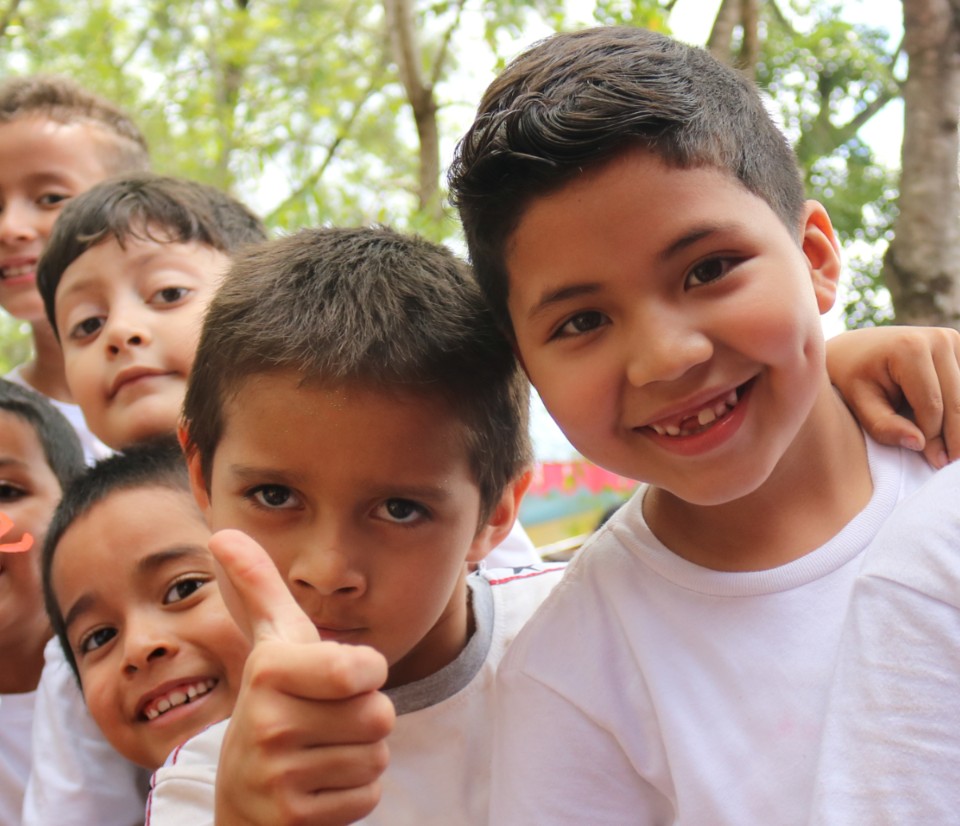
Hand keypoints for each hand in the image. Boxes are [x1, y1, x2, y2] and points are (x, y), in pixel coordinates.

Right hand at [210, 529, 393, 825]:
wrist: (242, 797)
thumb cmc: (275, 704)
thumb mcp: (270, 643)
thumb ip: (257, 586)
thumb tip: (222, 532)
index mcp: (269, 669)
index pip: (364, 668)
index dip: (366, 673)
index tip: (340, 677)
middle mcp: (267, 722)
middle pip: (378, 714)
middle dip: (364, 717)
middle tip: (326, 720)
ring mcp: (277, 776)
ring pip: (375, 755)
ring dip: (359, 756)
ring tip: (319, 752)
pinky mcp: (292, 819)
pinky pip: (366, 795)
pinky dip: (352, 793)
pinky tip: (318, 786)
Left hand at [826, 326, 959, 468]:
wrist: (853, 348)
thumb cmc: (852, 378)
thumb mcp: (859, 403)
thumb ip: (884, 426)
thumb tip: (919, 444)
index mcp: (910, 348)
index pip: (932, 405)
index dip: (934, 437)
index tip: (933, 462)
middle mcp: (937, 339)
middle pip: (956, 401)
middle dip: (954, 436)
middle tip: (950, 465)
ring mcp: (952, 339)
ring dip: (959, 424)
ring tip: (952, 453)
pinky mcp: (959, 347)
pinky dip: (959, 410)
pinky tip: (953, 430)